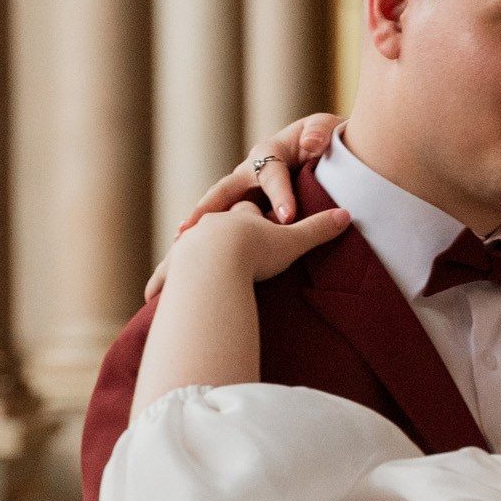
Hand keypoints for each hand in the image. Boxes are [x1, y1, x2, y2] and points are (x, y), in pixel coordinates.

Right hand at [145, 116, 343, 298]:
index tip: (287, 216)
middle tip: (197, 227)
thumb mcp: (323, 130)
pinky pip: (221, 221)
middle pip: (225, 189)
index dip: (280, 195)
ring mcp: (241, 190)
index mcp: (269, 153)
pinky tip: (191, 254)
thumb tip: (312, 143)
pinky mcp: (242, 206)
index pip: (272, 174)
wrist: (316, 147)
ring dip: (199, 223)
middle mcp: (248, 171)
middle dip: (211, 207)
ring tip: (181, 242)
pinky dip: (206, 235)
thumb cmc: (320, 141)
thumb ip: (320, 133)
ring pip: (217, 207)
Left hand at [160, 197, 348, 290]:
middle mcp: (213, 226)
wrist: (219, 261)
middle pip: (213, 221)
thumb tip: (348, 217)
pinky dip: (160, 281)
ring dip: (180, 254)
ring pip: (185, 246)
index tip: (252, 216)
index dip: (252, 211)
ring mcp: (191, 245)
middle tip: (208, 231)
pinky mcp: (176, 267)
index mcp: (241, 216)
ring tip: (177, 260)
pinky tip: (151, 293)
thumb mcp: (293, 240)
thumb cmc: (257, 251)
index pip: (248, 206)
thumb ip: (318, 229)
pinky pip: (166, 274)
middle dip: (211, 225)